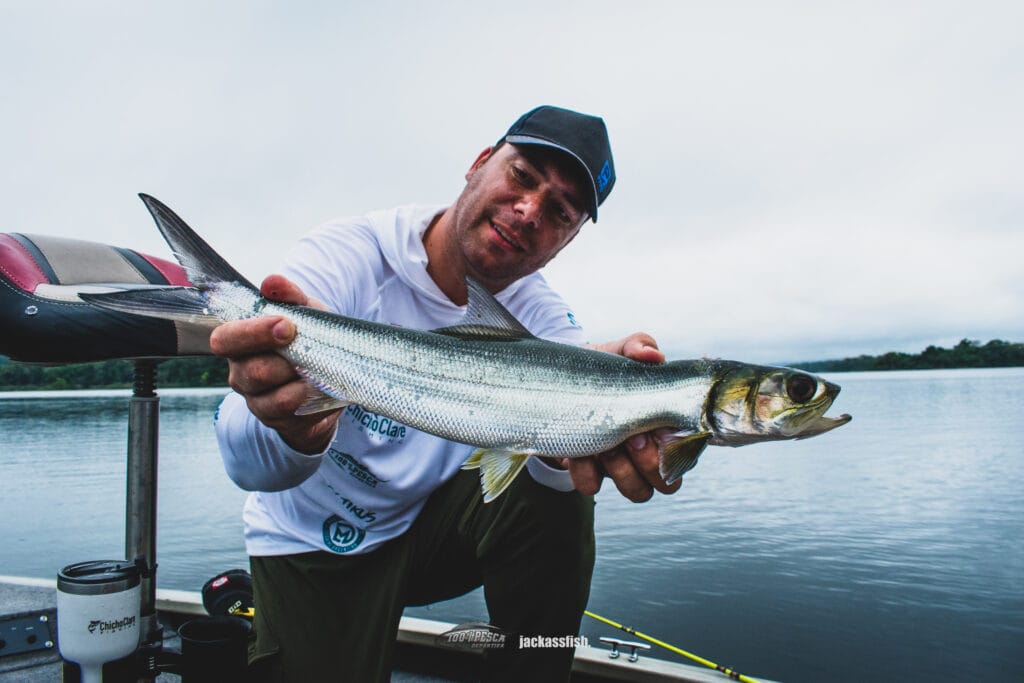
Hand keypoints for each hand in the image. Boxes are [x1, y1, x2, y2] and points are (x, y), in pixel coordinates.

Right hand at [209, 274, 340, 453]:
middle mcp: (242, 375)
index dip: (252, 333)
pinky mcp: (279, 423)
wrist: (330, 380)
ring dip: (304, 383)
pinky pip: (297, 416)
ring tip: (321, 370)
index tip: (285, 325)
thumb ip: (290, 297)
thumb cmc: (309, 340)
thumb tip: (272, 282)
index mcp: (240, 345)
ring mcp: (259, 402)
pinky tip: (327, 389)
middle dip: (284, 360)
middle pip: (251, 372)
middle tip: (309, 349)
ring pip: (276, 398)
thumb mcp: (306, 315)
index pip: (225, 340)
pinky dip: (316, 400)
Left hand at [565, 333, 681, 501]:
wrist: (554, 380)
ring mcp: (619, 466)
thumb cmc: (600, 369)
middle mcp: (646, 451)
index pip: (688, 454)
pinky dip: (584, 471)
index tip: (657, 430)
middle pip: (669, 484)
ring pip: (638, 492)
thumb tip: (653, 355)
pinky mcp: (588, 472)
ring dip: (621, 471)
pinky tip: (576, 451)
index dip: (677, 450)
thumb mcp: (618, 352)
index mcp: (662, 425)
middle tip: (631, 437)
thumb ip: (638, 345)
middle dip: (650, 463)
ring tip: (603, 444)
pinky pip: (592, 487)